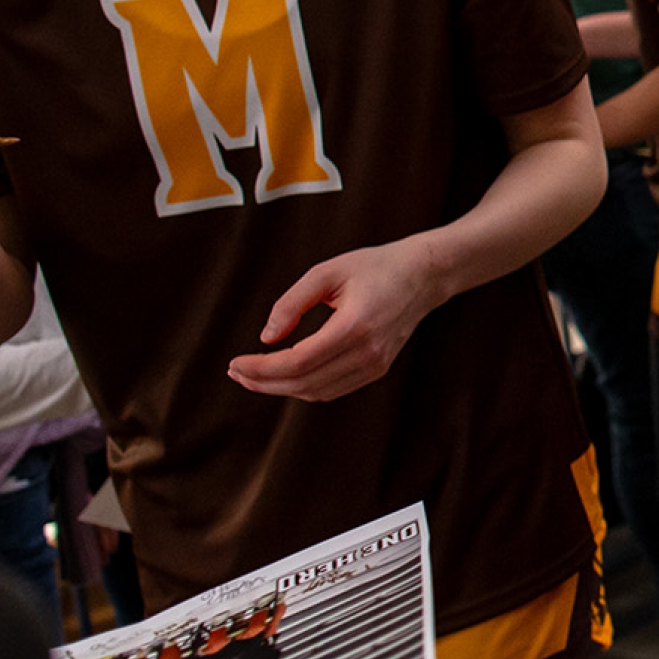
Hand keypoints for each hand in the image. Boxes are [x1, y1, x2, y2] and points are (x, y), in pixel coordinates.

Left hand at [228, 239, 448, 402]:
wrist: (423, 276)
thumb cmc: (374, 266)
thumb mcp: (327, 271)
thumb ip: (291, 303)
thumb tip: (266, 337)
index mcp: (355, 326)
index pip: (298, 362)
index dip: (261, 368)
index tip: (234, 362)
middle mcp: (367, 353)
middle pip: (304, 383)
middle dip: (263, 382)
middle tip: (235, 371)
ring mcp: (375, 365)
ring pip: (317, 392)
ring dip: (280, 389)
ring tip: (253, 375)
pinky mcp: (377, 369)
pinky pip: (332, 389)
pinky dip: (303, 387)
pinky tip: (284, 374)